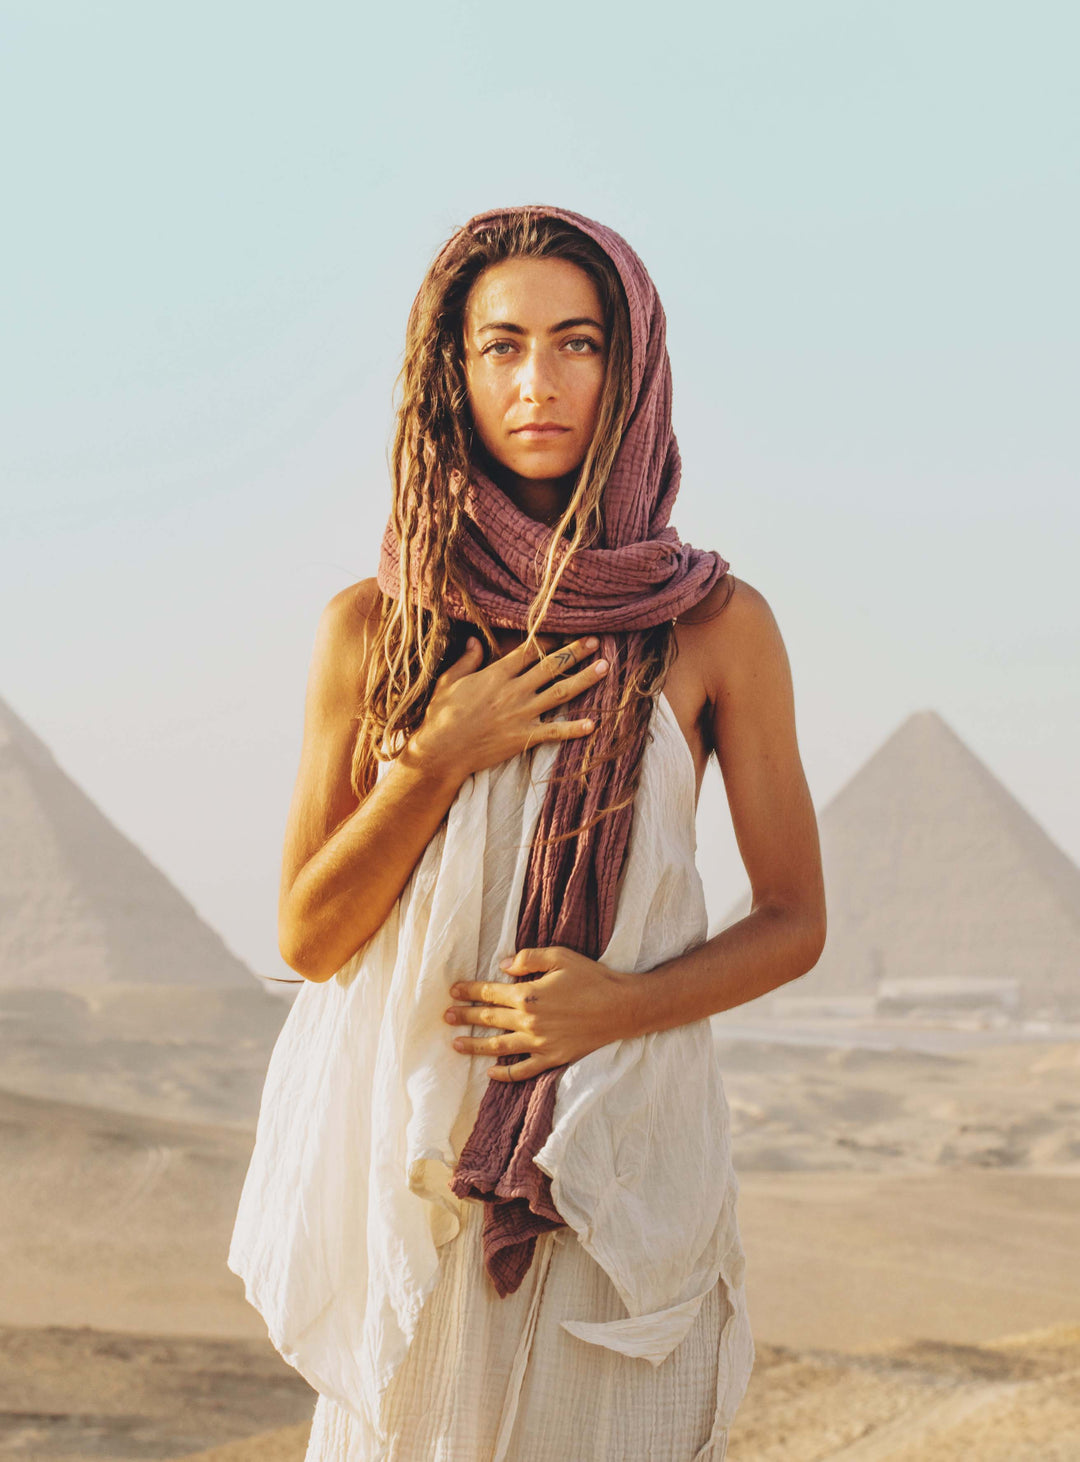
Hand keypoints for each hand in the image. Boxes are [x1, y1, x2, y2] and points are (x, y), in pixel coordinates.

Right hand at [408, 635, 607, 781]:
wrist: (441, 751)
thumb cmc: (441, 716)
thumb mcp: (449, 681)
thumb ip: (467, 660)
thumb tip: (475, 640)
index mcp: (497, 674)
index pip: (530, 650)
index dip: (550, 639)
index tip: (565, 632)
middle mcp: (514, 690)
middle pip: (551, 666)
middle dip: (576, 652)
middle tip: (595, 641)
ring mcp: (522, 714)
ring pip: (560, 692)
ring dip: (585, 680)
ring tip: (605, 668)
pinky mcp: (524, 737)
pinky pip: (555, 732)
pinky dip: (574, 729)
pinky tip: (593, 724)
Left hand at [443, 946, 639, 1081]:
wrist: (622, 1008)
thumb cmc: (593, 978)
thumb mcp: (561, 956)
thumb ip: (529, 959)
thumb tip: (504, 966)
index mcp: (528, 994)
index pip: (490, 992)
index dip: (469, 991)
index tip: (453, 991)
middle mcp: (528, 1021)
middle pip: (489, 1018)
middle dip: (465, 1016)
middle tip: (446, 1016)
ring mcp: (539, 1043)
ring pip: (498, 1046)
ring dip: (474, 1045)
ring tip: (455, 1044)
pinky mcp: (552, 1058)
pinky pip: (522, 1070)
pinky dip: (504, 1073)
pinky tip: (490, 1072)